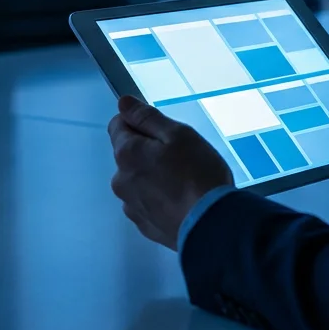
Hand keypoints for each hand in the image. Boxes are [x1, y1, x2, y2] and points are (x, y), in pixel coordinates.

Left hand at [108, 96, 233, 249]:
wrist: (211, 224)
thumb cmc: (197, 173)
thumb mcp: (178, 134)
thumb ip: (147, 118)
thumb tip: (123, 103)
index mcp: (126, 153)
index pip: (118, 125)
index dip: (140, 123)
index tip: (164, 131)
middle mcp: (120, 180)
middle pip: (128, 155)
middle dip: (148, 152)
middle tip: (181, 157)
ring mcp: (131, 206)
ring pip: (137, 181)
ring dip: (152, 177)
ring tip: (184, 183)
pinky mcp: (144, 226)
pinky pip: (147, 204)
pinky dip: (159, 200)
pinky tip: (181, 202)